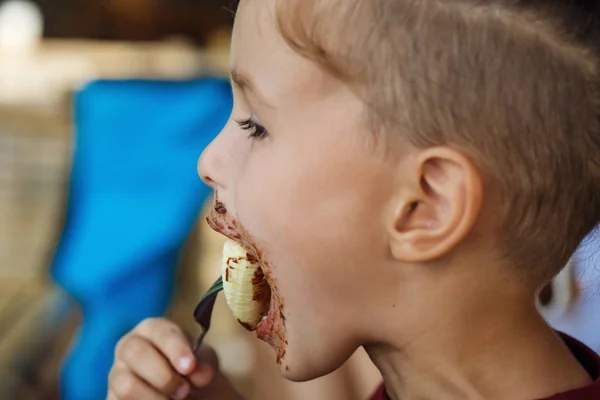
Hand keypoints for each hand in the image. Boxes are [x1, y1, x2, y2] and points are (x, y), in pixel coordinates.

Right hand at [108, 318, 243, 399]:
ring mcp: (116, 373)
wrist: (182, 392)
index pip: (159, 330)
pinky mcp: (112, 397)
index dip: (175, 347)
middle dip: (164, 375)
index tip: (189, 366)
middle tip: (184, 391)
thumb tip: (200, 373)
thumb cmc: (189, 370)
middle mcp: (128, 346)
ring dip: (154, 397)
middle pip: (136, 353)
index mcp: (152, 330)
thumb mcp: (202, 363)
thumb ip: (202, 364)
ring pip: (126, 384)